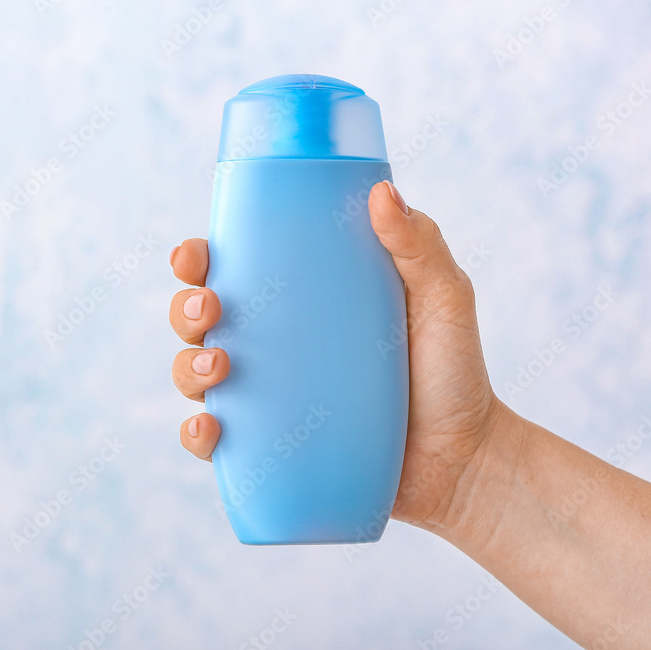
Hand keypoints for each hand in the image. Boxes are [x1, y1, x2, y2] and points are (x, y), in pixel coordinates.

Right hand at [168, 180, 502, 533]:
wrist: (465, 457)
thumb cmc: (453, 372)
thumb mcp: (442, 299)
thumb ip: (420, 245)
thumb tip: (380, 192)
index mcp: (306, 300)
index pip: (238, 269)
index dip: (200, 258)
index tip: (196, 254)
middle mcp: (279, 345)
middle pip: (202, 318)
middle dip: (185, 308)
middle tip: (209, 308)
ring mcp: (272, 397)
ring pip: (197, 374)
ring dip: (188, 365)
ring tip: (219, 365)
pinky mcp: (273, 448)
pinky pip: (217, 440)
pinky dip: (198, 433)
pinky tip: (208, 425)